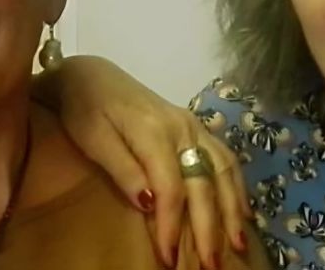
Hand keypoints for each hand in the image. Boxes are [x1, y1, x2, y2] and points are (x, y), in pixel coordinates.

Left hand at [31, 56, 250, 269]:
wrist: (89, 74)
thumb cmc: (84, 108)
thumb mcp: (92, 138)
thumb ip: (122, 168)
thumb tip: (151, 204)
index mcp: (153, 131)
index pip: (171, 188)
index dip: (173, 225)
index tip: (169, 258)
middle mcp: (181, 127)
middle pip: (203, 183)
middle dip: (209, 228)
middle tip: (209, 266)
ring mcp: (191, 124)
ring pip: (222, 169)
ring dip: (232, 209)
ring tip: (237, 246)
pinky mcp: (193, 124)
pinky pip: (223, 156)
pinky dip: (235, 185)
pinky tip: (241, 210)